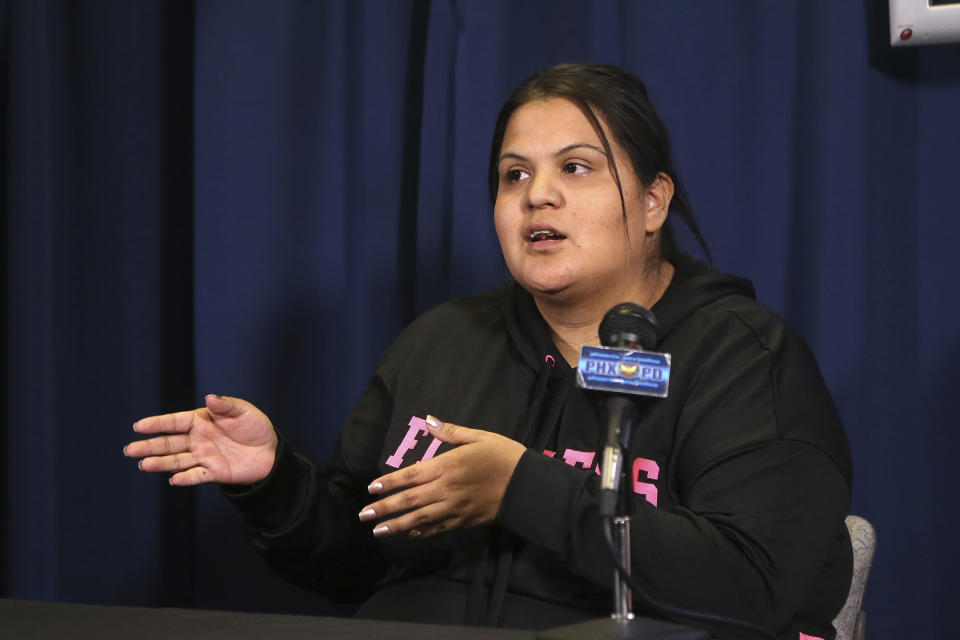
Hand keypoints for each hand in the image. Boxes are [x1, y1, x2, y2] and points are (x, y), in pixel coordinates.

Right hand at [124, 394, 277, 485]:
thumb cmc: (256, 427)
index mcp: (202, 421)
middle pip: (169, 443)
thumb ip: (226, 406)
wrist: (271, 451)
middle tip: (129, 450)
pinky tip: (174, 479)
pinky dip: (186, 478)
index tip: (139, 426)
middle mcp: (198, 439)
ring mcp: (204, 456)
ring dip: (160, 463)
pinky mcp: (214, 472)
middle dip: (149, 446)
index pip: (175, 422)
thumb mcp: (244, 412)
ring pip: (177, 460)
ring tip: (143, 465)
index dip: (157, 424)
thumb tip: (209, 397)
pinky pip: (197, 475)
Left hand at [359, 416, 525, 537]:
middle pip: (410, 500)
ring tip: (378, 531)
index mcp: (448, 466)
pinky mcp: (465, 521)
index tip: (371, 488)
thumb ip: (451, 432)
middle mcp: (447, 489)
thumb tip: (428, 421)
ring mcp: (455, 508)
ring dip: (397, 525)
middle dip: (385, 508)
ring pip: (420, 519)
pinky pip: (439, 528)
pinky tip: (410, 534)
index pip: (411, 475)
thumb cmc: (503, 455)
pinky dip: (423, 532)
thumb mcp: (480, 436)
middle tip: (363, 515)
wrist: (527, 485)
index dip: (390, 483)